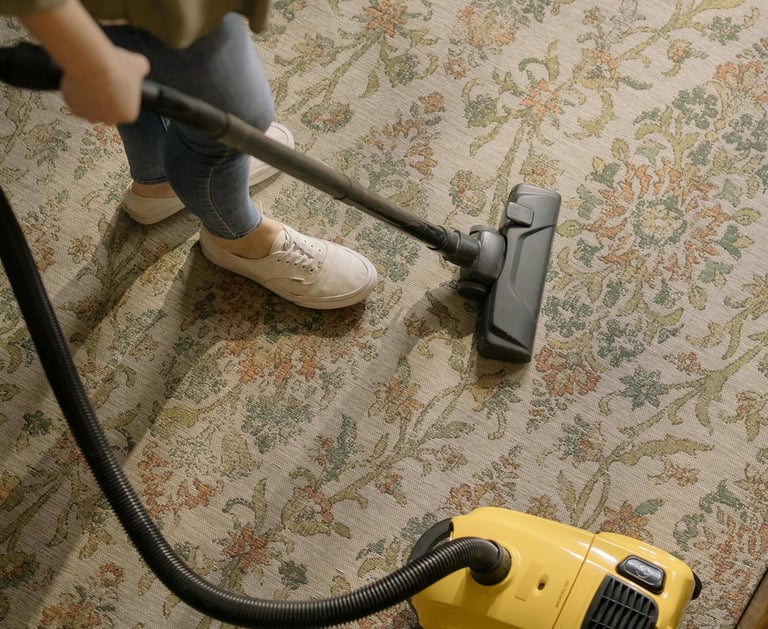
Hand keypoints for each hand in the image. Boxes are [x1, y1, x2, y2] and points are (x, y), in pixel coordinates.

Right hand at [19, 0, 149, 124]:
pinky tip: (76, 79)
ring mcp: (91, 115)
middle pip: (104, 109)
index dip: (117, 94)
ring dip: (87, 93)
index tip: (112, 84)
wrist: (93, 64)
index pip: (124, 109)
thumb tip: (143, 66)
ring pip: (88, 105)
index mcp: (128, 114)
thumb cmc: (117, 65)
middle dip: (101, 96)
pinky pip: (73, 101)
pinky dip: (73, 91)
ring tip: (87, 77)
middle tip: (98, 80)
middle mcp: (110, 120)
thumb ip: (141, 68)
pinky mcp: (73, 108)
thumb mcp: (137, 64)